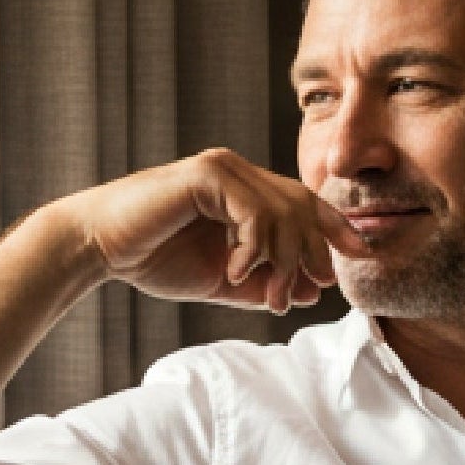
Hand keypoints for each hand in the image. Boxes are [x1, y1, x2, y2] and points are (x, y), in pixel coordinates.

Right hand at [61, 147, 370, 314]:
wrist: (101, 250)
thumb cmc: (157, 260)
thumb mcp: (227, 280)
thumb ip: (269, 282)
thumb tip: (315, 291)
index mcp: (247, 192)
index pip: (306, 204)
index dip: (336, 228)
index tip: (362, 254)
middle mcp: (239, 173)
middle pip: (303, 208)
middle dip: (312, 255)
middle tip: (301, 293)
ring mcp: (223, 169)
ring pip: (282, 212)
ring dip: (283, 261)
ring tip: (267, 294)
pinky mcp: (205, 175)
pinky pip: (252, 212)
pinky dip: (252, 248)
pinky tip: (234, 272)